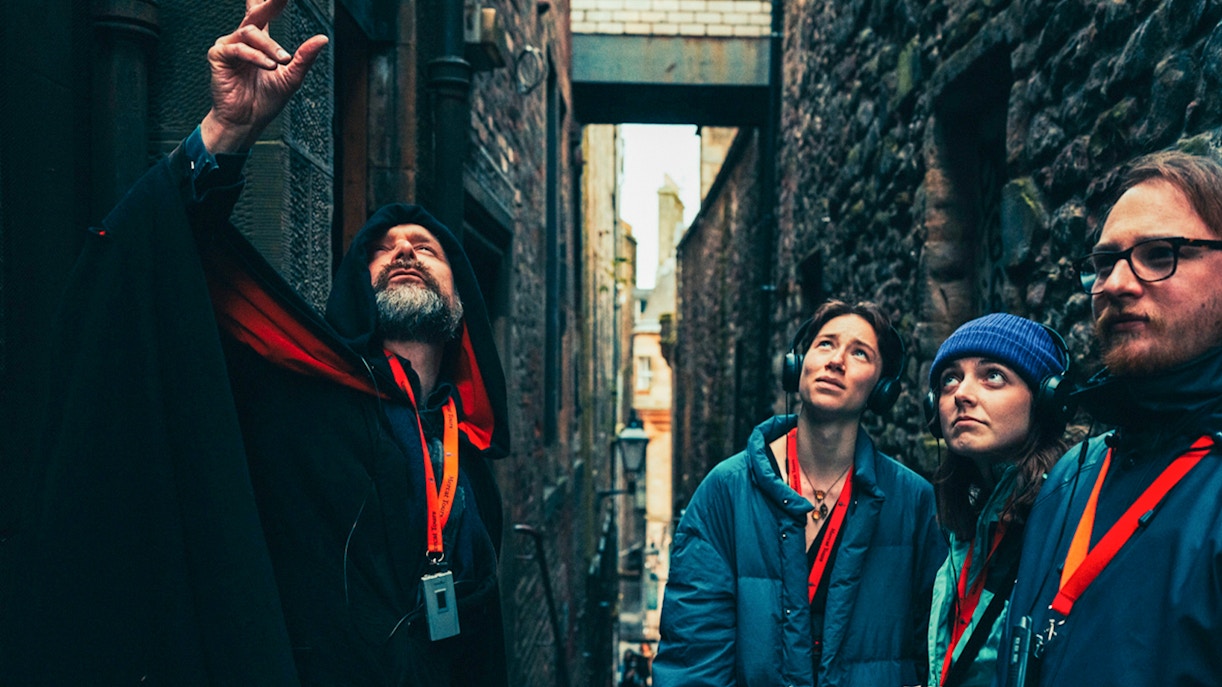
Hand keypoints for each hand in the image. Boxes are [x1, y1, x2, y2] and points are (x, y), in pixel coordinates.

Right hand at [200, 0, 327, 153]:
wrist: (247, 121)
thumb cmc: (266, 100)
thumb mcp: (291, 78)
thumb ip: (304, 57)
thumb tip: (323, 38)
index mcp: (260, 41)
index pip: (264, 12)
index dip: (272, 1)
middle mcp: (243, 39)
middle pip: (257, 13)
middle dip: (270, 3)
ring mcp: (229, 46)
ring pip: (251, 33)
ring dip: (270, 46)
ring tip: (282, 60)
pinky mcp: (218, 56)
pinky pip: (238, 49)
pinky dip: (256, 57)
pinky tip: (268, 65)